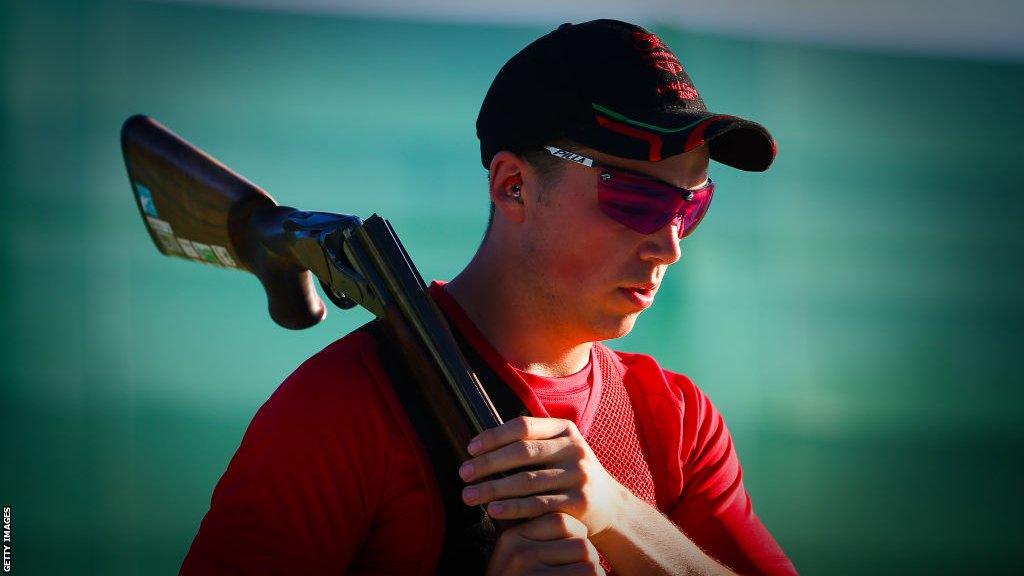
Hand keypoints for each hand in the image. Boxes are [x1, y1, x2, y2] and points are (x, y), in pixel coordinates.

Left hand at [460, 416, 626, 535]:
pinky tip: (492, 510)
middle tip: (463, 473)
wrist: (611, 507)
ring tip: (468, 495)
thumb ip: (531, 442)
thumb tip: (480, 444)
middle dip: (488, 463)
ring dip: (493, 489)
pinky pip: (538, 505)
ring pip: (526, 481)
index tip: (470, 449)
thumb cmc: (571, 475)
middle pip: (522, 452)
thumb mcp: (560, 450)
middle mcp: (575, 448)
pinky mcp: (579, 502)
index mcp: (566, 429)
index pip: (523, 426)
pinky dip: (512, 508)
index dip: (494, 436)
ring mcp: (579, 475)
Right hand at [485, 513, 605, 575]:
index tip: (574, 550)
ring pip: (589, 563)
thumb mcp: (519, 561)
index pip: (560, 521)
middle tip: (583, 572)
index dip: (576, 534)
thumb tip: (575, 525)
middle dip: (588, 558)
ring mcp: (529, 573)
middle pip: (579, 542)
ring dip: (594, 575)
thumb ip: (538, 541)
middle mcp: (518, 553)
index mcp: (512, 538)